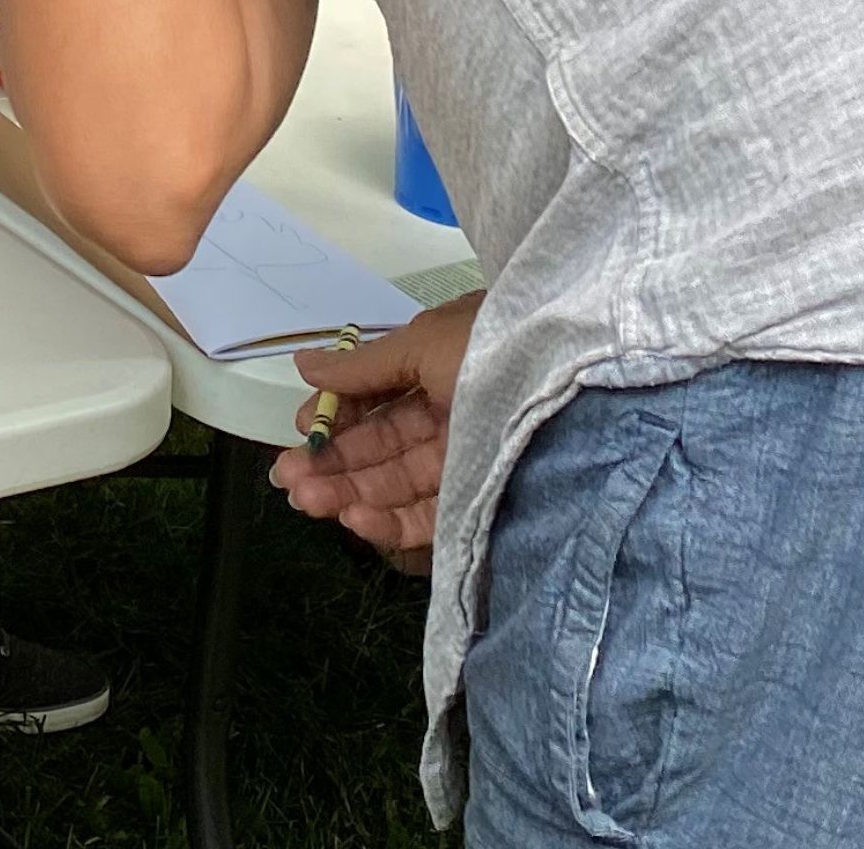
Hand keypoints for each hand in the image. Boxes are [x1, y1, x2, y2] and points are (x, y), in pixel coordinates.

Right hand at [270, 292, 477, 568]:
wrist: (577, 391)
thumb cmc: (496, 347)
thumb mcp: (425, 342)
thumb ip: (363, 366)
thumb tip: (301, 365)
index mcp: (441, 365)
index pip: (378, 398)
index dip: (337, 415)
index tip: (299, 429)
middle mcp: (452, 411)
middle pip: (382, 444)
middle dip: (333, 461)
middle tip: (287, 478)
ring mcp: (467, 457)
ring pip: (398, 482)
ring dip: (349, 492)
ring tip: (306, 499)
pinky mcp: (483, 499)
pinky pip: (430, 514)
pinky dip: (389, 520)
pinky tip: (353, 517)